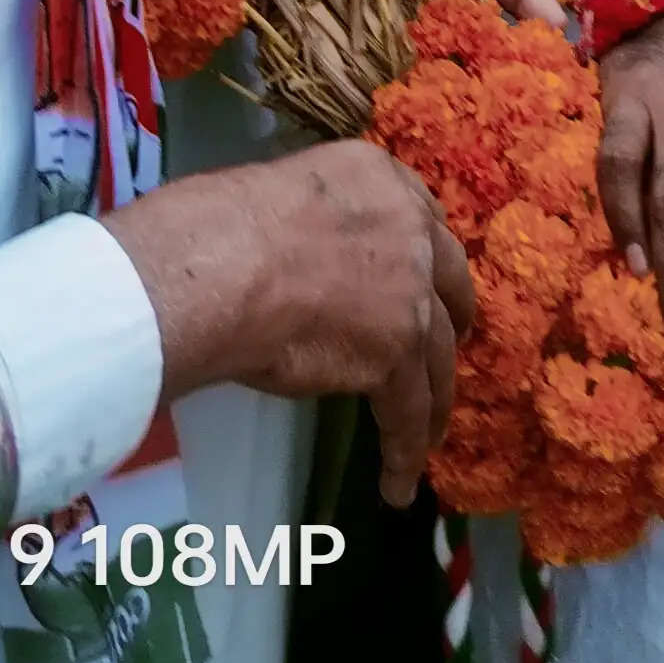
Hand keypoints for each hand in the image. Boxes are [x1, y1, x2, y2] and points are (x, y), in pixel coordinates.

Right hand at [107, 146, 477, 501]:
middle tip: (439, 348)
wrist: (220, 268)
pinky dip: (404, 451)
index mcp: (378, 177)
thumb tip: (292, 252)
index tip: (420, 282)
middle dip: (447, 319)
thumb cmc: (216, 225)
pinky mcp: (395, 355)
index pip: (420, 217)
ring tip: (427, 433)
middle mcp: (410, 229)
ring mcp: (410, 293)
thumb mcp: (280, 192)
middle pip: (447, 283)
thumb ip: (312, 222)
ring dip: (434, 400)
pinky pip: (408, 411)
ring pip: (436, 358)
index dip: (421, 259)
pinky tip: (396, 484)